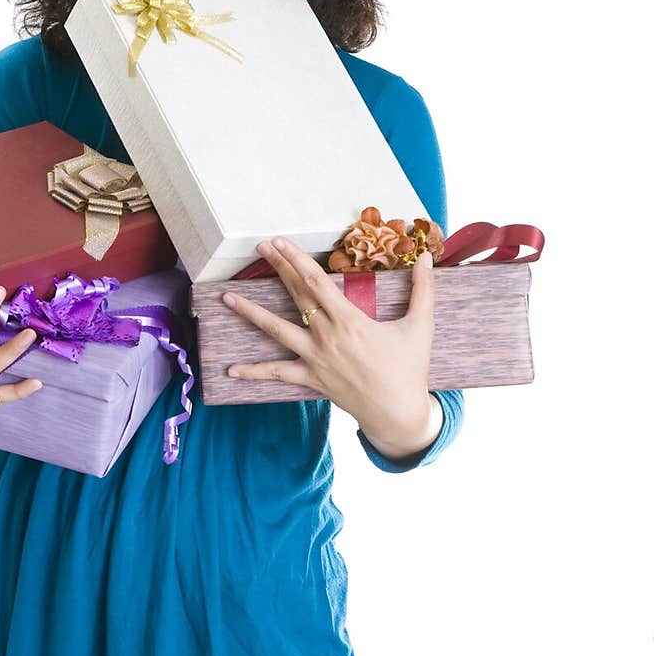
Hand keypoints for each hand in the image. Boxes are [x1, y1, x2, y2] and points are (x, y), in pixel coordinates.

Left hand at [221, 236, 441, 458]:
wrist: (398, 414)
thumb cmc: (410, 369)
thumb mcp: (421, 326)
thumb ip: (423, 289)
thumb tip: (429, 256)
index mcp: (349, 320)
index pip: (316, 281)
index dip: (296, 259)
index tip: (280, 241)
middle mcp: (326, 336)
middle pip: (295, 295)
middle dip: (277, 268)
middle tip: (260, 246)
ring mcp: (315, 358)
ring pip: (276, 330)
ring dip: (249, 313)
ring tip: (226, 297)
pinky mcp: (310, 379)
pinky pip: (277, 374)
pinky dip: (253, 373)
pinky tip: (230, 370)